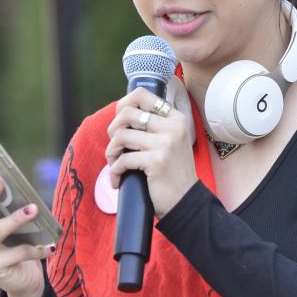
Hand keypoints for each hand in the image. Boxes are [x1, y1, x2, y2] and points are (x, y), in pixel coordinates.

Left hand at [105, 87, 198, 217]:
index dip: (122, 104)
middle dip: (112, 130)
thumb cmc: (172, 173)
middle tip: (116, 147)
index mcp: (176, 118)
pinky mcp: (156, 161)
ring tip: (115, 164)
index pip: (142, 94)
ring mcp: (166, 143)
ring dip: (111, 152)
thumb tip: (121, 113)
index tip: (119, 122)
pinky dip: (115, 170)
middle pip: (126, 113)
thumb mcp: (170, 142)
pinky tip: (118, 179)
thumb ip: (154, 126)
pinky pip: (122, 159)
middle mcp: (173, 127)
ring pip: (121, 135)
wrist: (185, 201)